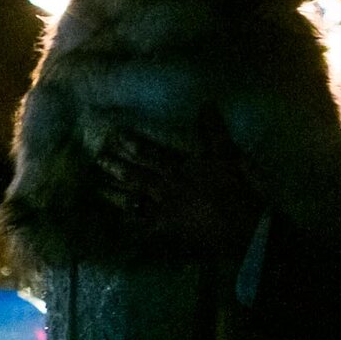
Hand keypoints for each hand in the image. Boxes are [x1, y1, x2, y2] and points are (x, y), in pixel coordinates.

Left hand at [96, 128, 263, 256]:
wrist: (242, 228)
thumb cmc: (234, 190)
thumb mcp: (226, 156)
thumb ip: (213, 131)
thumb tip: (206, 103)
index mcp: (180, 171)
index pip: (152, 155)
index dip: (133, 144)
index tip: (114, 135)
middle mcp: (167, 191)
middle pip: (138, 178)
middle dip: (118, 168)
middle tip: (98, 159)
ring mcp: (166, 215)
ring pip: (137, 204)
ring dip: (118, 197)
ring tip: (99, 190)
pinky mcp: (170, 237)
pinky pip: (147, 234)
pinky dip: (134, 233)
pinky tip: (120, 233)